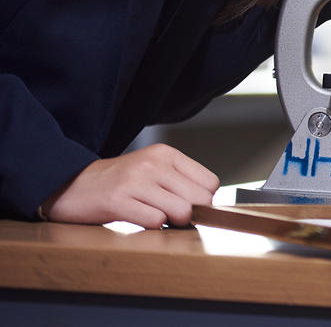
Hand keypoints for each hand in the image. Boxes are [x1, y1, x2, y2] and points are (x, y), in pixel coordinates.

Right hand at [41, 144, 219, 228]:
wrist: (71, 185)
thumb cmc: (118, 182)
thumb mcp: (152, 170)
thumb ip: (180, 181)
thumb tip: (209, 205)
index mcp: (166, 154)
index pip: (210, 183)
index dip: (203, 200)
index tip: (188, 205)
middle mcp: (153, 163)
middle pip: (200, 199)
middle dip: (190, 214)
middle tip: (171, 216)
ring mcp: (135, 181)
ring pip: (181, 211)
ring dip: (171, 222)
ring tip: (155, 216)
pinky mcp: (117, 200)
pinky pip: (154, 221)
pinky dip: (151, 227)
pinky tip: (138, 219)